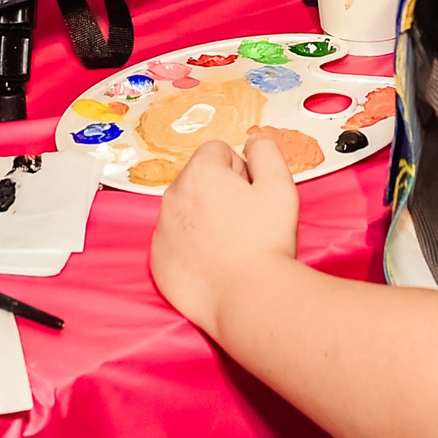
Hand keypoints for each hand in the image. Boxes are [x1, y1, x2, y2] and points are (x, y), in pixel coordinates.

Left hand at [149, 136, 302, 331]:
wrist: (248, 298)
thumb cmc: (266, 242)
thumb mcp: (279, 185)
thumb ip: (266, 151)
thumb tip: (253, 139)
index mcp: (199, 173)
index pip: (218, 152)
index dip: (241, 171)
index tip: (251, 196)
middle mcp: (172, 196)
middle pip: (199, 180)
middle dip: (219, 192)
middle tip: (245, 221)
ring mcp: (161, 230)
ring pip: (185, 211)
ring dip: (204, 219)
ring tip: (231, 244)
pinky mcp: (158, 260)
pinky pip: (174, 242)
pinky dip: (191, 248)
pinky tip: (214, 262)